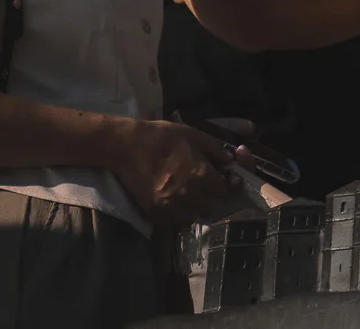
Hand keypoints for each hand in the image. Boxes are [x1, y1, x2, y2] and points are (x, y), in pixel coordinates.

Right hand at [110, 119, 240, 225]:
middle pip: (209, 208)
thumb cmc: (164, 136)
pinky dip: (175, 218)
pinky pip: (170, 224)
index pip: (223, 193)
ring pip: (191, 219)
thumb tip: (231, 160)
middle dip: (210, 201)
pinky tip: (173, 206)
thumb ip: (215, 149)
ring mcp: (169, 205)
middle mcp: (188, 193)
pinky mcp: (153, 211)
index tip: (218, 183)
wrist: (128, 145)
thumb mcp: (194, 135)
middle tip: (204, 192)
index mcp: (201, 173)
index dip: (223, 188)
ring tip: (188, 201)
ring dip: (192, 212)